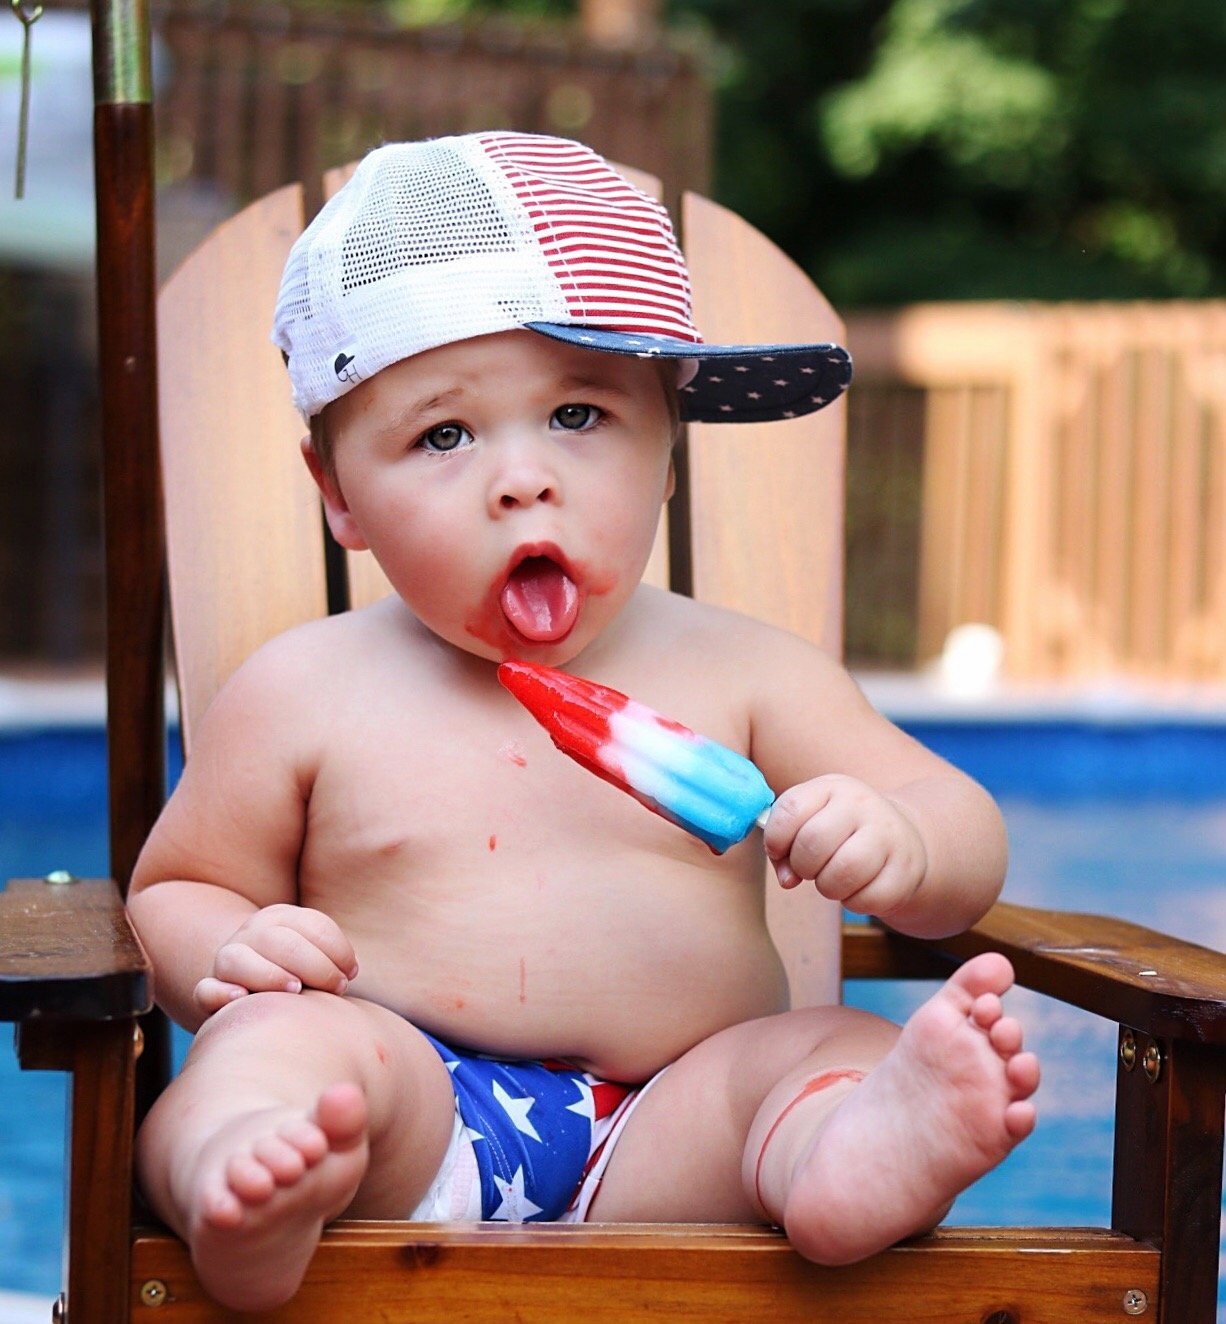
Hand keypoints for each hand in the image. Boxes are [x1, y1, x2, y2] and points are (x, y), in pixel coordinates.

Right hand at [194, 904, 358, 1016]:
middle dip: (314, 964)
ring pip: (238, 960)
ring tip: (296, 990)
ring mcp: (226, 960)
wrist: (248, 978)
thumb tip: (348, 972)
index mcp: (280, 917)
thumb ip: (328, 955)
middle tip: (337, 987)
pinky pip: (206, 989)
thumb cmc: (297, 969)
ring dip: (270, 974)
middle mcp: (250, 933)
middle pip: (279, 941)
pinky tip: (240, 998)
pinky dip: (221, 993)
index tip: (351, 973)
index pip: (310, 924)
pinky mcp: (210, 990)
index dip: (336, 948)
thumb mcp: (313, 951)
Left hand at [762, 774, 927, 918]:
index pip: (791, 808)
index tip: (779, 850)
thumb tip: (787, 879)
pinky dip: (855, 902)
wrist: (902, 837)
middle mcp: (863, 804)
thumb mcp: (811, 821)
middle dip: (802, 866)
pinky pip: (868, 898)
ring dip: (828, 887)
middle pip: (813, 842)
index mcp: (833, 787)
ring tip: (833, 880)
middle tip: (810, 869)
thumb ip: (783, 846)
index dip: (775, 838)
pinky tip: (858, 889)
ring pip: (842, 872)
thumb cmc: (842, 832)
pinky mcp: (906, 870)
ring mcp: (888, 836)